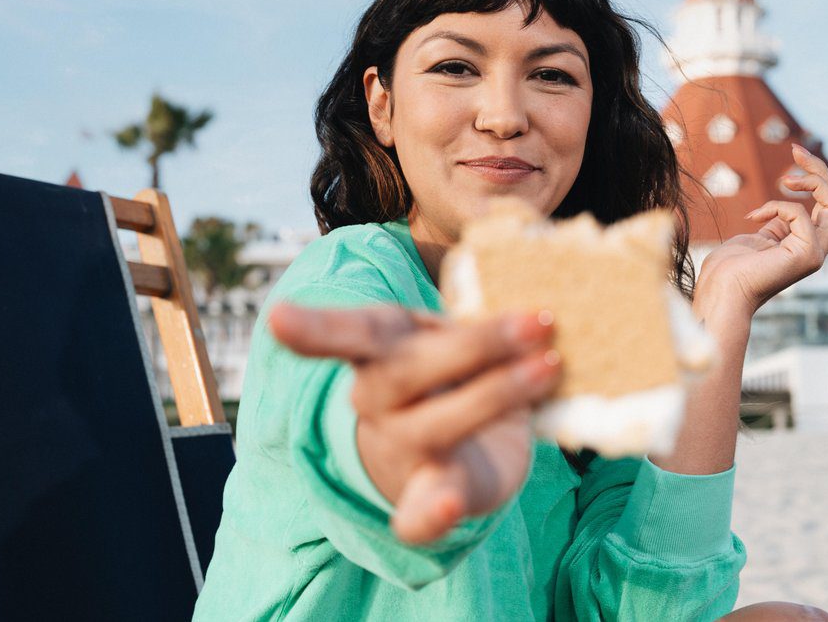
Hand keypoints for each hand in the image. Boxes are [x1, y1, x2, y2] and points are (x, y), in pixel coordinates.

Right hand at [269, 304, 559, 544]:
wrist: (460, 445)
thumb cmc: (455, 370)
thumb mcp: (455, 334)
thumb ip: (479, 322)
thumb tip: (535, 313)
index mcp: (381, 347)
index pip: (348, 333)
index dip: (314, 329)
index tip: (278, 321)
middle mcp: (377, 399)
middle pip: (406, 371)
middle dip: (477, 343)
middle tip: (538, 320)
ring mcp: (401, 447)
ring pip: (433, 424)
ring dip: (497, 393)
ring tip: (549, 365)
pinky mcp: (431, 491)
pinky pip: (419, 511)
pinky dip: (430, 515)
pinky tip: (447, 509)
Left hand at [695, 144, 827, 322]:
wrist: (722, 290)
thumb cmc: (731, 267)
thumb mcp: (761, 235)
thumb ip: (780, 222)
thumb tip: (788, 202)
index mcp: (807, 247)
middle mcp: (817, 251)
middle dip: (822, 173)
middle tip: (796, 150)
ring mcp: (816, 254)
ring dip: (813, 180)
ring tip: (785, 176)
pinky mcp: (808, 254)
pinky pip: (798, 212)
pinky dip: (775, 206)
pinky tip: (754, 218)